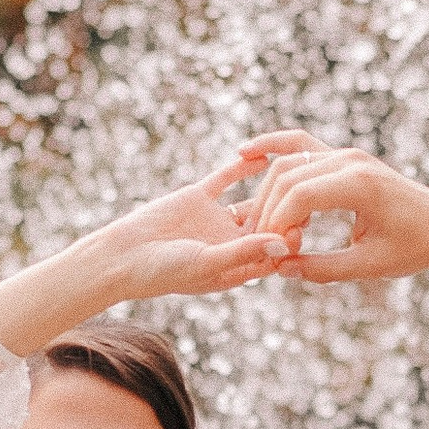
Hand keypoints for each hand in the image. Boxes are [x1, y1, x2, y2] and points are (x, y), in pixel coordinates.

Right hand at [91, 153, 308, 304]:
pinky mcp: (199, 198)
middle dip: (286, 211)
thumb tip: (284, 244)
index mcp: (237, 267)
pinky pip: (226, 179)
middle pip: (268, 225)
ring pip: (251, 200)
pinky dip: (242, 168)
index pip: (274, 253)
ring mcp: (216, 219)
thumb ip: (246, 252)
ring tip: (290, 172)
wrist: (122, 255)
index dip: (290, 239)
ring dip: (269, 188)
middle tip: (306, 193)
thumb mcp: (208, 264)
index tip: (305, 224)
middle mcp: (231, 243)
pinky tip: (259, 156)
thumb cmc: (164, 272)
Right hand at [237, 140, 428, 286]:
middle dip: (268, 211)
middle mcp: (351, 161)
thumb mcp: (370, 265)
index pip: (300, 196)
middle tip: (257, 243)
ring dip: (267, 191)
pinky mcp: (343, 156)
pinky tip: (245, 153)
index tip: (271, 253)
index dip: (278, 225)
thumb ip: (323, 268)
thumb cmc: (414, 246)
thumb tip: (280, 268)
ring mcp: (347, 154)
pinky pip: (301, 145)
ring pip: (289, 163)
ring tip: (254, 223)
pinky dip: (273, 147)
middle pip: (288, 177)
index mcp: (360, 185)